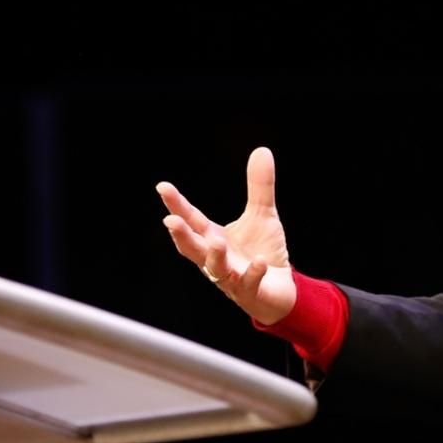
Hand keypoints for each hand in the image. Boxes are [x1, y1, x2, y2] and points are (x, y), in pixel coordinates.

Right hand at [156, 147, 296, 323]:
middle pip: (192, 248)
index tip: (163, 187)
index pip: (191, 220)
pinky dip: (252, 273)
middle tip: (170, 221)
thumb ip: (259, 186)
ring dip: (214, 256)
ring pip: (215, 270)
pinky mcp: (251, 292)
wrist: (280, 291)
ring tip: (216, 241)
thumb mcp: (263, 215)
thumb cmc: (262, 253)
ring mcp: (232, 278)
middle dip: (181, 236)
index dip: (177, 205)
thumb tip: (261, 150)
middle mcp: (216, 259)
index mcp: (213, 238)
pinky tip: (258, 262)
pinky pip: (248, 284)